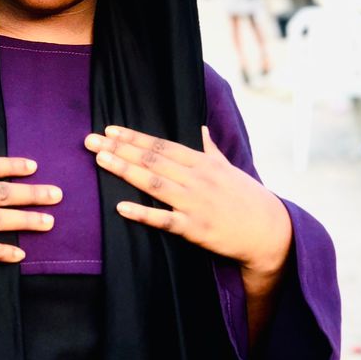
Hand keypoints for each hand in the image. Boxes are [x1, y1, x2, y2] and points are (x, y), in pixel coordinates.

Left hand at [84, 125, 291, 280]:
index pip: (161, 145)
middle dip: (120, 148)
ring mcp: (196, 203)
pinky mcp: (196, 228)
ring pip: (154, 183)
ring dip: (125, 170)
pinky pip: (165, 220)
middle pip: (152, 159)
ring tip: (101, 160)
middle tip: (92, 140)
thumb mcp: (228, 168)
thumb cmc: (247, 197)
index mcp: (202, 162)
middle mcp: (197, 178)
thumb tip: (200, 129)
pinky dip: (143, 213)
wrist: (268, 230)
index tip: (110, 129)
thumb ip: (210, 149)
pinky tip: (120, 207)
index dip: (134, 137)